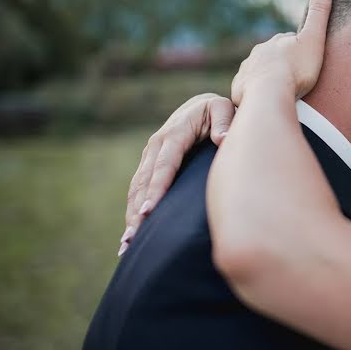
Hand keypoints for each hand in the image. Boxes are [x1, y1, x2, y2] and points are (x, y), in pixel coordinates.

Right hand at [120, 93, 234, 254]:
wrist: (200, 106)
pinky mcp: (149, 165)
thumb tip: (223, 138)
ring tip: (126, 243)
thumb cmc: (216, 110)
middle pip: (144, 182)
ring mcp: (150, 156)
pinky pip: (138, 190)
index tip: (148, 211)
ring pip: (137, 189)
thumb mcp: (223, 108)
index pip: (164, 165)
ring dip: (130, 216)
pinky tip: (130, 235)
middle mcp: (156, 146)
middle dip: (137, 211)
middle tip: (133, 238)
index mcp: (174, 134)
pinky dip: (132, 211)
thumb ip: (224, 121)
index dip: (156, 188)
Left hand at [231, 0, 331, 105]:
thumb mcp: (314, 39)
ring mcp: (247, 71)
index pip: (288, 41)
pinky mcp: (239, 89)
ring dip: (269, 79)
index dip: (298, 48)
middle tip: (295, 78)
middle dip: (282, 63)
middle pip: (272, 56)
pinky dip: (257, 94)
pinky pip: (248, 90)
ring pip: (259, 72)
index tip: (306, 58)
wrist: (269, 94)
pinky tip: (266, 101)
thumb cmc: (296, 69)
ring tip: (281, 93)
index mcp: (276, 42)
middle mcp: (258, 53)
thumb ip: (319, 12)